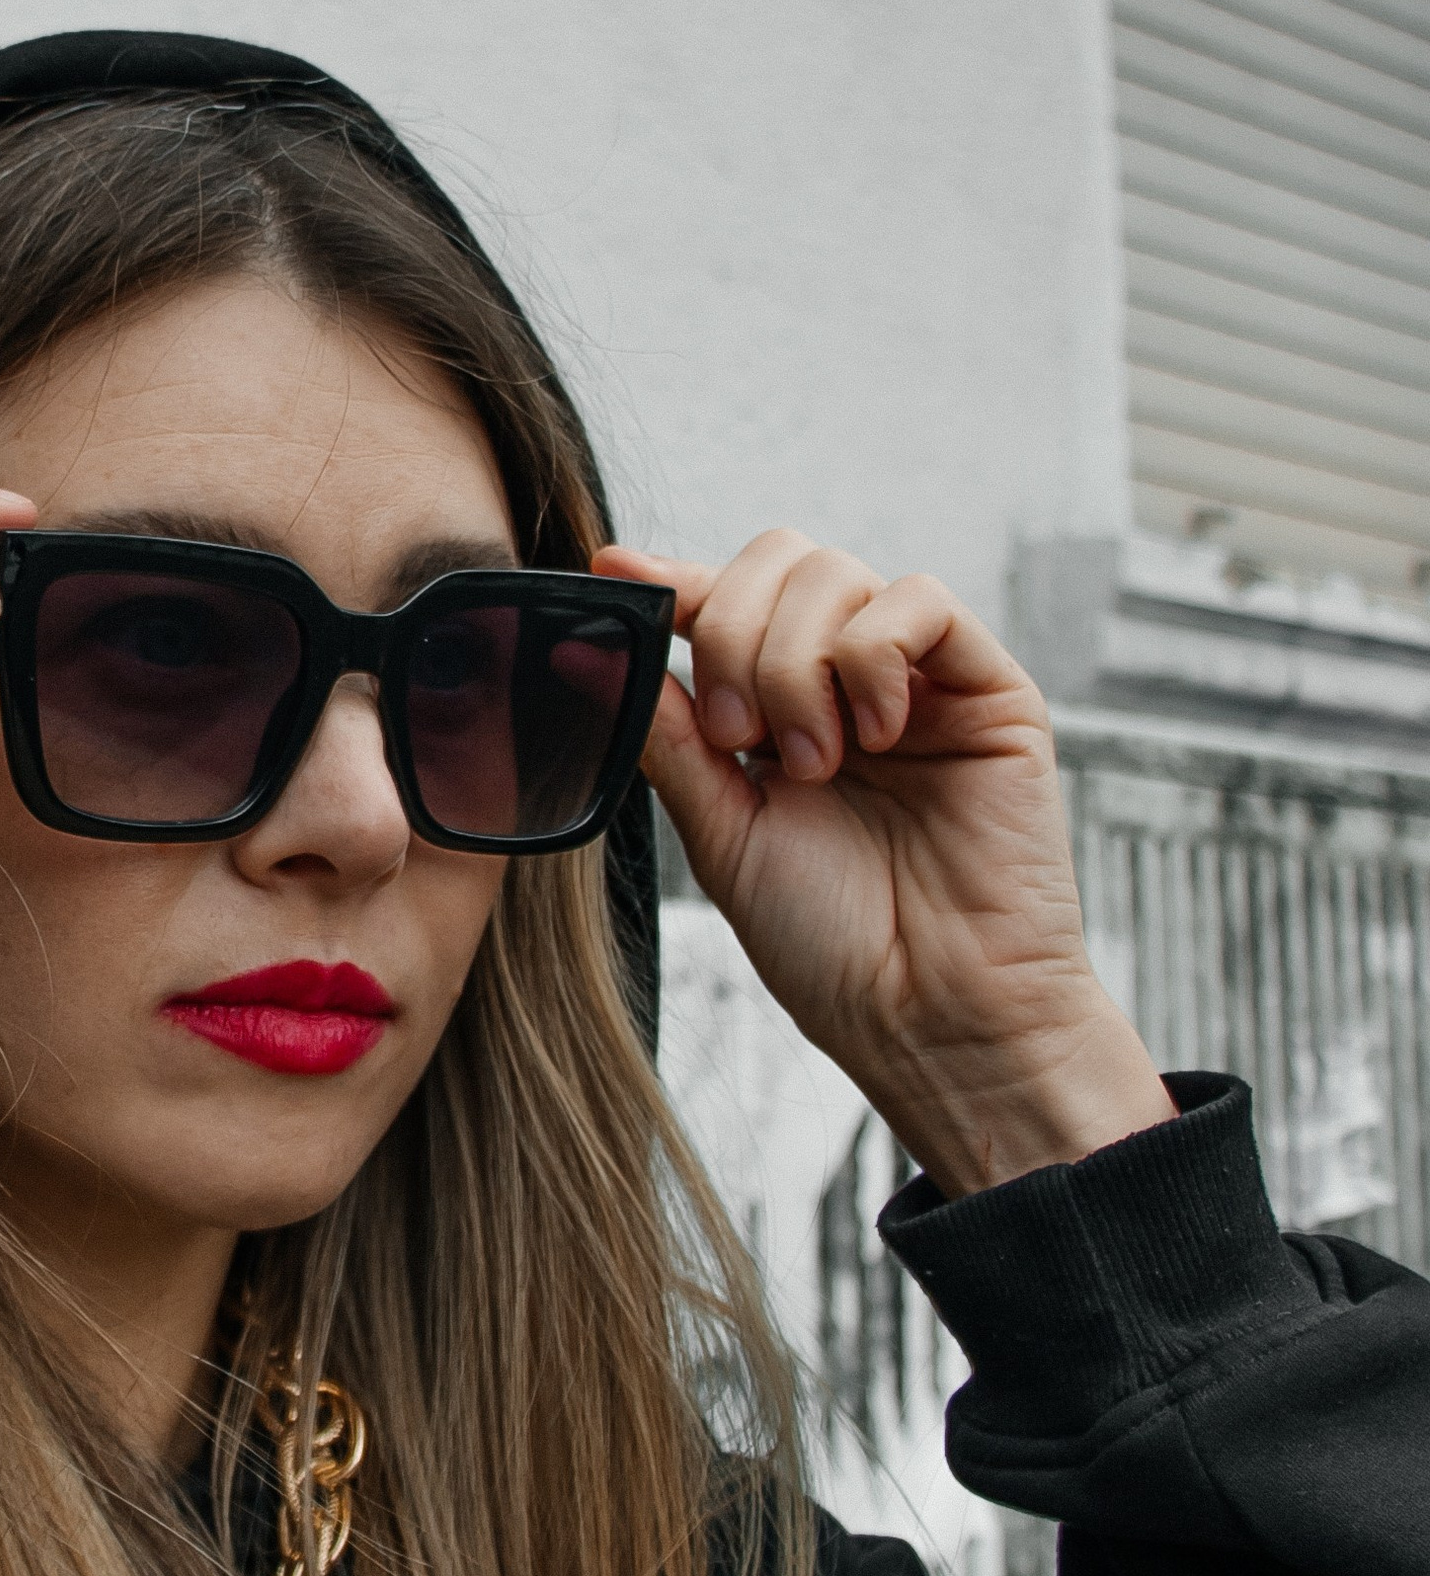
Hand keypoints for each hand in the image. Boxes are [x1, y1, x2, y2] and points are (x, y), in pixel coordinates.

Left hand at [594, 530, 1173, 1194]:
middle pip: (780, 561)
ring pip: (838, 574)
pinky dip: (874, 655)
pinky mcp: (990, 691)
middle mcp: (848, 682)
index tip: (613, 574)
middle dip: (731, 633)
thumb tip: (584, 646)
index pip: (723, 603)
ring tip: (812, 763)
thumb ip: (664, 732)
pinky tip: (876, 734)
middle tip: (736, 737)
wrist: (927, 1014)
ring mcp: (919, 682)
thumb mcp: (720, 828)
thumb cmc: (832, 943)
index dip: (669, 580)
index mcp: (778, 711)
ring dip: (796, 663)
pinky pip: (922, 601)